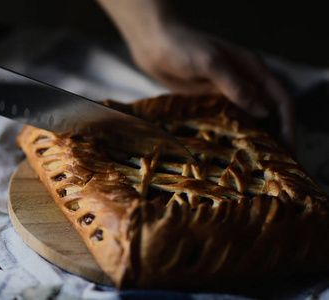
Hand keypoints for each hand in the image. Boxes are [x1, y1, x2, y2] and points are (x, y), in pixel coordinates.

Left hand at [97, 0, 295, 151]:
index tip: (289, 149)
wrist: (155, 46)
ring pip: (249, 121)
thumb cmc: (183, 47)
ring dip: (255, 141)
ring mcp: (226, 95)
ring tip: (256, 166)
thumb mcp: (210, 63)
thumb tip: (264, 111)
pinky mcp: (210, 103)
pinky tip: (231, 154)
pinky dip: (233, 137)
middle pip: (268, 114)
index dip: (288, 125)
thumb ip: (235, 85)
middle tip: (275, 166)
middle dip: (275, 138)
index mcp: (252, 70)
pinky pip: (227, 123)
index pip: (280, 100)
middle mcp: (244, 83)